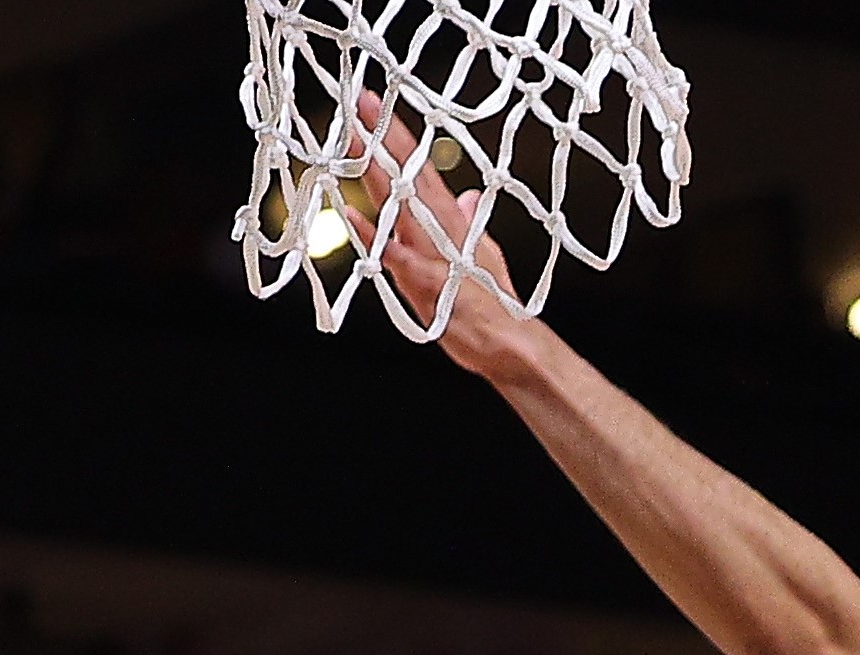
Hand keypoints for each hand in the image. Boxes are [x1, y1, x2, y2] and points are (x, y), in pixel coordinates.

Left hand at [344, 99, 537, 382]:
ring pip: (398, 203)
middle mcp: (440, 229)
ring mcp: (431, 253)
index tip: (372, 104)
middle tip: (356, 104)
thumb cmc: (493, 303)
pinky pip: (393, 255)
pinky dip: (372, 236)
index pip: (420, 167)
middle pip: (406, 175)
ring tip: (352, 139)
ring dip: (374, 170)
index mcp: (452, 220)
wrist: (508, 345)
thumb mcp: (484, 254)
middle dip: (380, 137)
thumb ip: (469, 222)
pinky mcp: (425, 283)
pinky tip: (351, 215)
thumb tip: (465, 197)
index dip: (396, 135)